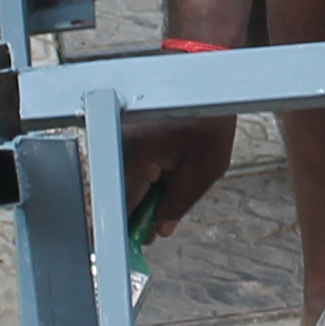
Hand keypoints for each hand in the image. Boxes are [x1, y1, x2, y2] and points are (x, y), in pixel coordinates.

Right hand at [120, 112, 237, 249]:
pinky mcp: (121, 132)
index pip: (120, 208)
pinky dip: (144, 174)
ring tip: (171, 179)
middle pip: (119, 197)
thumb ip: (180, 201)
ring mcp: (117, 137)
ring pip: (124, 181)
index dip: (127, 233)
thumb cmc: (207, 115)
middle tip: (158, 224)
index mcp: (135, 157)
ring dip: (144, 192)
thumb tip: (160, 229)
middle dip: (139, 213)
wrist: (200, 70)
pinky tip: (165, 165)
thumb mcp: (206, 166)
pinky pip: (128, 164)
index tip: (130, 254)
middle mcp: (117, 146)